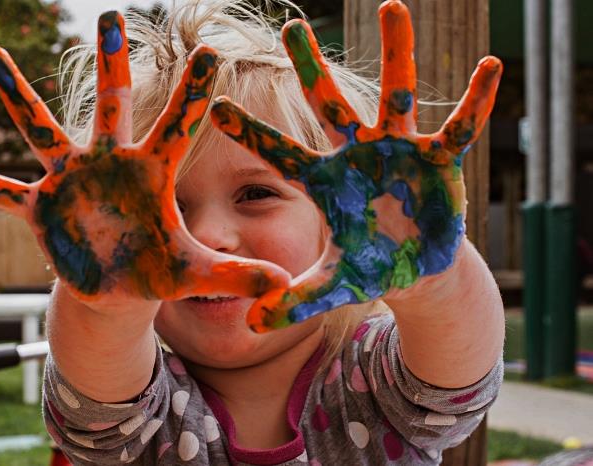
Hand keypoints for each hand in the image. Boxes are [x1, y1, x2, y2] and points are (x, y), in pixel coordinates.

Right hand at [0, 11, 289, 309]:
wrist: (119, 286)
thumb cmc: (158, 270)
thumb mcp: (194, 273)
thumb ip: (234, 274)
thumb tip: (282, 285)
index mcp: (151, 174)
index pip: (178, 126)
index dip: (192, 93)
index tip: (209, 52)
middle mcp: (109, 165)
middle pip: (110, 106)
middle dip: (110, 64)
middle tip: (111, 15)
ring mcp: (71, 182)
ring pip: (42, 131)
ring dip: (18, 99)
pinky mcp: (41, 208)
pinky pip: (3, 191)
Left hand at [211, 0, 501, 331]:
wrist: (414, 267)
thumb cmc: (369, 267)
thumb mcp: (331, 285)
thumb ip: (292, 301)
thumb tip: (249, 327)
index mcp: (325, 181)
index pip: (280, 153)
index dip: (250, 132)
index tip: (214, 105)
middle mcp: (357, 156)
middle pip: (329, 106)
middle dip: (313, 68)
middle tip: (294, 26)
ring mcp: (397, 152)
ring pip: (395, 96)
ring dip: (397, 54)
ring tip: (392, 6)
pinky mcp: (437, 160)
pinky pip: (457, 127)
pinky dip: (474, 101)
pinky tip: (490, 67)